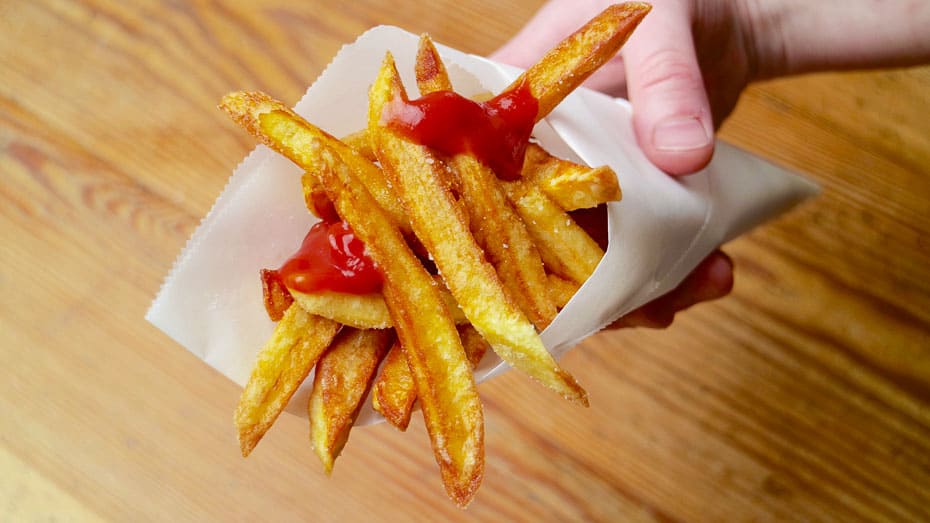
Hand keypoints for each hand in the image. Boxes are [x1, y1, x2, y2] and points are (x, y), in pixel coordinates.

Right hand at [492, 0, 749, 324]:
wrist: (725, 18)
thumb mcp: (662, 25)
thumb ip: (666, 82)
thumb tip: (682, 157)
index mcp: (505, 104)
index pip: (466, 179)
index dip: (476, 242)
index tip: (518, 297)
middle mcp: (527, 153)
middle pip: (521, 243)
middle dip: (576, 291)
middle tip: (646, 305)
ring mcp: (571, 186)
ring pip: (576, 264)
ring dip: (636, 291)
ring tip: (705, 281)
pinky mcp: (614, 206)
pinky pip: (624, 256)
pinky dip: (666, 273)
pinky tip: (711, 271)